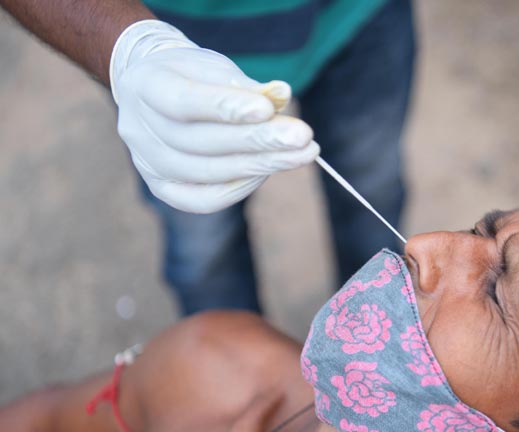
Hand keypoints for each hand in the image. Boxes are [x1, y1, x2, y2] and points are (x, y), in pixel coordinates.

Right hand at [110, 20, 318, 213]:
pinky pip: (204, 199)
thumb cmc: (194, 76)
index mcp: (145, 85)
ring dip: (261, 165)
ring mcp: (147, 163)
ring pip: (208, 173)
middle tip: (304, 138)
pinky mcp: (162, 188)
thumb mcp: (216, 67)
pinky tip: (269, 172)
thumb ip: (246, 86)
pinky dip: (240, 188)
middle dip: (259, 141)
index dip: (226, 108)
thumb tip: (282, 96)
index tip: (267, 109)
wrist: (158, 91)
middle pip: (202, 143)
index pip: (185, 102)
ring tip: (302, 154)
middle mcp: (138, 128)